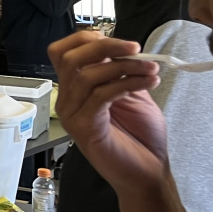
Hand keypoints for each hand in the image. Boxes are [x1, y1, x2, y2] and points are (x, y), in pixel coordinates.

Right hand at [49, 32, 169, 197]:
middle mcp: (67, 100)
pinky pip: (100, 96)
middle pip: (71, 59)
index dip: (85, 39)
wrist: (147, 172)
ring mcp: (73, 115)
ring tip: (151, 70)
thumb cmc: (140, 136)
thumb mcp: (131, 93)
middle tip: (136, 48)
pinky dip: (126, 84)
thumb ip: (119, 71)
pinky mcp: (85, 128)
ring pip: (87, 76)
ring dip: (125, 67)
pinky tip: (148, 83)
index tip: (118, 41)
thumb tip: (122, 47)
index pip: (62, 53)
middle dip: (105, 47)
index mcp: (74, 89)